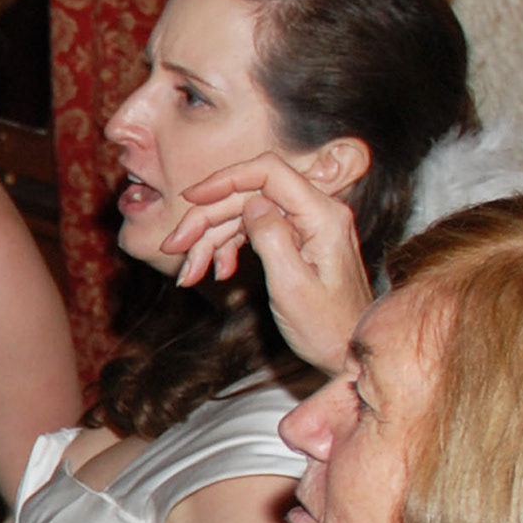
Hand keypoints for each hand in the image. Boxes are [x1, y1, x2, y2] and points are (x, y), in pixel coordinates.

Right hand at [159, 154, 371, 372]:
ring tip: (188, 272)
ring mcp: (306, 225)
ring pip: (245, 215)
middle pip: (249, 196)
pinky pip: (254, 231)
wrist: (348, 350)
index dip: (225, 179)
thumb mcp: (293, 286)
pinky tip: (217, 271)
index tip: (190, 197)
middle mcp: (317, 212)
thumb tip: (251, 204)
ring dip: (211, 240)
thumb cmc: (328, 327)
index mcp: (323, 216)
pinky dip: (228, 248)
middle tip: (174, 247)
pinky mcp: (297, 239)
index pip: (269, 173)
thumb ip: (272, 237)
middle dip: (206, 220)